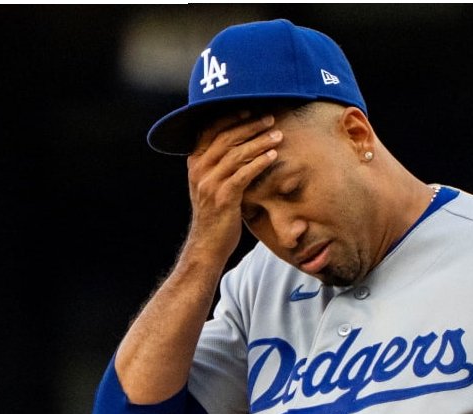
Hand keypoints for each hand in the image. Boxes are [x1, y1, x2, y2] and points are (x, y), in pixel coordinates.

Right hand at [183, 112, 281, 267]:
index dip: (231, 117)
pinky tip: (272, 156)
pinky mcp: (223, 198)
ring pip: (236, 154)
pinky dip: (259, 163)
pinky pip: (243, 174)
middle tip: (270, 118)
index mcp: (195, 163)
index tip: (250, 109)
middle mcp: (199, 170)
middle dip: (250, 125)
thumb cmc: (215, 214)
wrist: (208, 245)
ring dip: (259, 142)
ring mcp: (210, 184)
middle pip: (225, 138)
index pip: (210, 130)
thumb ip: (218, 165)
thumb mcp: (210, 185)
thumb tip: (237, 144)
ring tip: (278, 135)